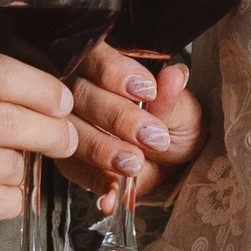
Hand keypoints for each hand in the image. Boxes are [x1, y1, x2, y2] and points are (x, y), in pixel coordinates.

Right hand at [0, 52, 76, 250]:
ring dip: (27, 169)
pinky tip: (2, 193)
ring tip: (20, 167)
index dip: (42, 87)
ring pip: (10, 165)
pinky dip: (12, 199)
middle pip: (11, 121)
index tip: (61, 99)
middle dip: (52, 131)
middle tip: (65, 137)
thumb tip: (31, 65)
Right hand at [65, 43, 207, 208]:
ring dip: (102, 149)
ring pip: (71, 131)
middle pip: (80, 95)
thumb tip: (173, 77)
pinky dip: (95, 181)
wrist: (175, 164)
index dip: (116, 73)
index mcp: (105, 66)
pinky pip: (74, 169)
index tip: (147, 91)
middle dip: (117, 117)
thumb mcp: (181, 111)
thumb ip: (171, 98)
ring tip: (134, 163)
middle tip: (150, 136)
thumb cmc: (174, 126)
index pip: (98, 58)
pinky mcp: (69, 159)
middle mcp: (79, 90)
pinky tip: (113, 192)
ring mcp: (69, 126)